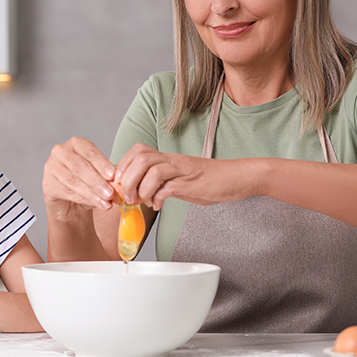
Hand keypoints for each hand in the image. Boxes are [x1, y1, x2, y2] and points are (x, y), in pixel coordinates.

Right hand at [43, 137, 116, 217]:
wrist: (70, 203)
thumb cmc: (87, 184)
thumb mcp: (100, 177)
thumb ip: (108, 176)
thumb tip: (120, 180)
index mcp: (76, 144)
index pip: (89, 152)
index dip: (102, 164)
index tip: (113, 176)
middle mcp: (61, 151)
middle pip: (80, 167)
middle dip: (97, 182)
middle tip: (111, 193)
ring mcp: (51, 167)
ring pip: (74, 181)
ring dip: (92, 193)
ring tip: (106, 203)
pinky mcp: (47, 184)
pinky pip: (67, 192)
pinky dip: (83, 199)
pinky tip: (96, 204)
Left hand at [116, 143, 250, 209]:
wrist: (237, 177)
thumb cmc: (210, 180)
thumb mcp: (181, 179)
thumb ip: (162, 182)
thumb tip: (141, 192)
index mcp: (168, 158)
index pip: (138, 151)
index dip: (124, 165)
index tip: (120, 182)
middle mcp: (173, 160)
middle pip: (140, 158)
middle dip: (127, 178)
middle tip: (128, 196)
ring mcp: (182, 169)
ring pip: (151, 169)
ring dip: (141, 188)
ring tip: (141, 201)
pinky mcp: (191, 182)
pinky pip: (168, 186)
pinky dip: (158, 197)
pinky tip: (159, 205)